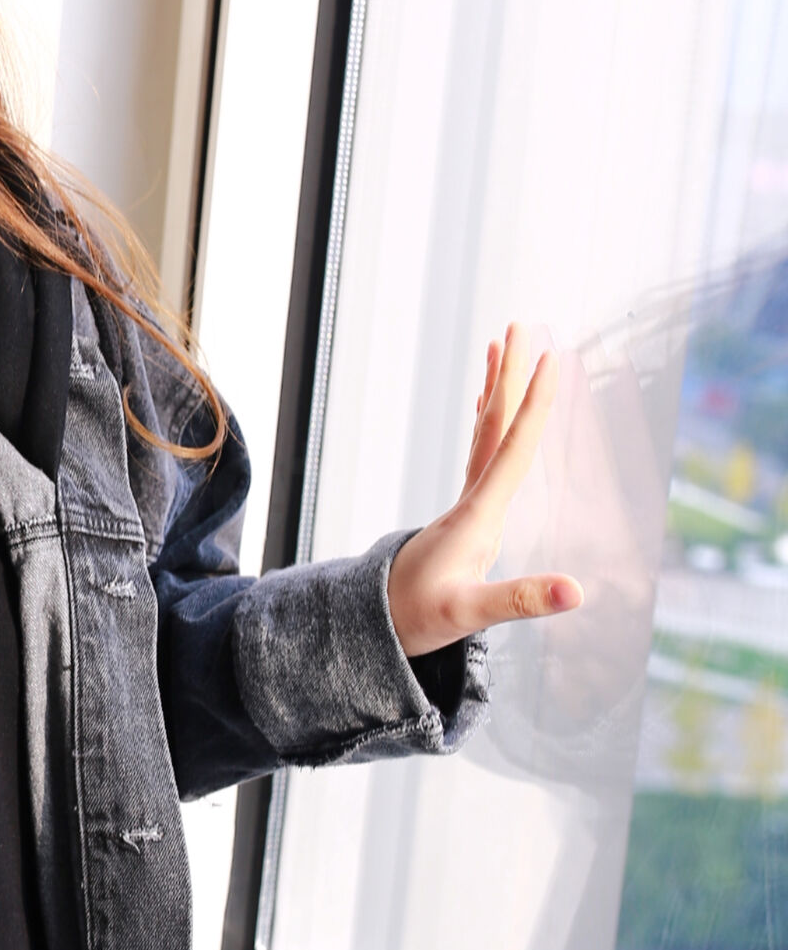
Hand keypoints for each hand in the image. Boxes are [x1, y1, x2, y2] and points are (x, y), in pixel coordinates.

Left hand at [386, 323, 584, 658]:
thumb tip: (575, 591)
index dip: (535, 403)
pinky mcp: (467, 517)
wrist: (374, 624)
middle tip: (521, 325)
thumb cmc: (419, 616)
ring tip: (502, 345)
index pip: (512, 447)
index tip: (551, 359)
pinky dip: (491, 422)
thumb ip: (520, 600)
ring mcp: (468, 505)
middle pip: (494, 425)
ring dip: (497, 389)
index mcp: (479, 514)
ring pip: (485, 434)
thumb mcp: (470, 612)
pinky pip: (482, 454)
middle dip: (510, 375)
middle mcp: (472, 500)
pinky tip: (491, 407)